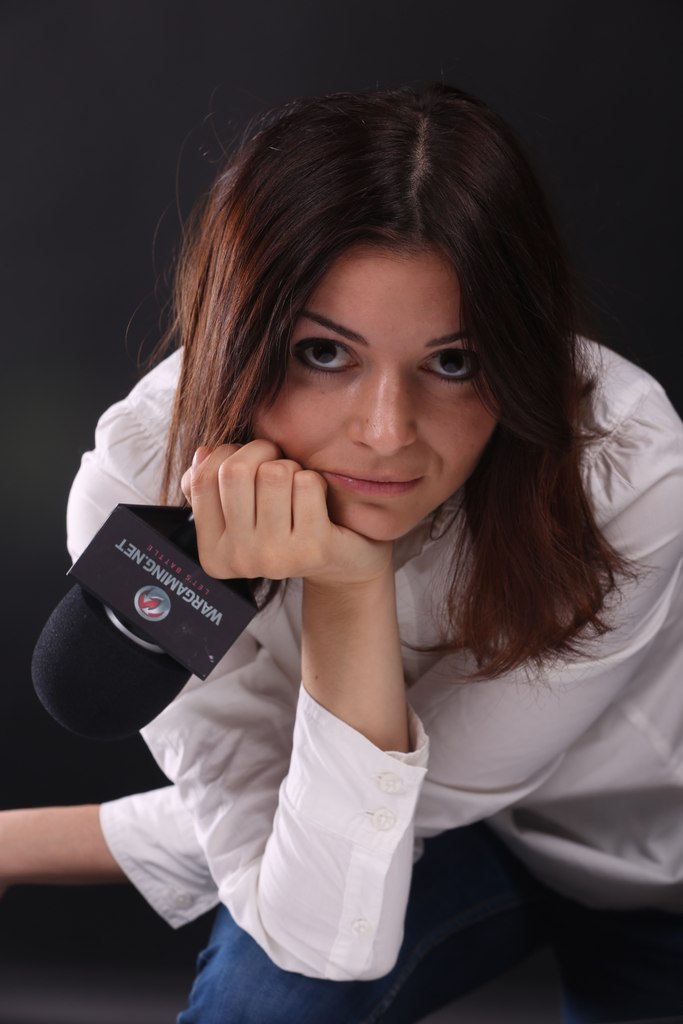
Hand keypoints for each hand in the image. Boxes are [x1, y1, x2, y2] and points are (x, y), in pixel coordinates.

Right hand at [181, 441, 392, 585]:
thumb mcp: (242, 510)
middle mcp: (239, 560)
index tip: (247, 459)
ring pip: (273, 473)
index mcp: (213, 553)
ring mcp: (275, 557)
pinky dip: (316, 480)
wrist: (342, 563)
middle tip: (277, 460)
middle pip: (235, 472)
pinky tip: (319, 500)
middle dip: (260, 451)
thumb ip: (212, 485)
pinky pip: (307, 484)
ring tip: (297, 486)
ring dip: (291, 467)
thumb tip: (203, 454)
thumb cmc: (286, 524)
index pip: (202, 480)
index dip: (226, 453)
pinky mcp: (312, 549)